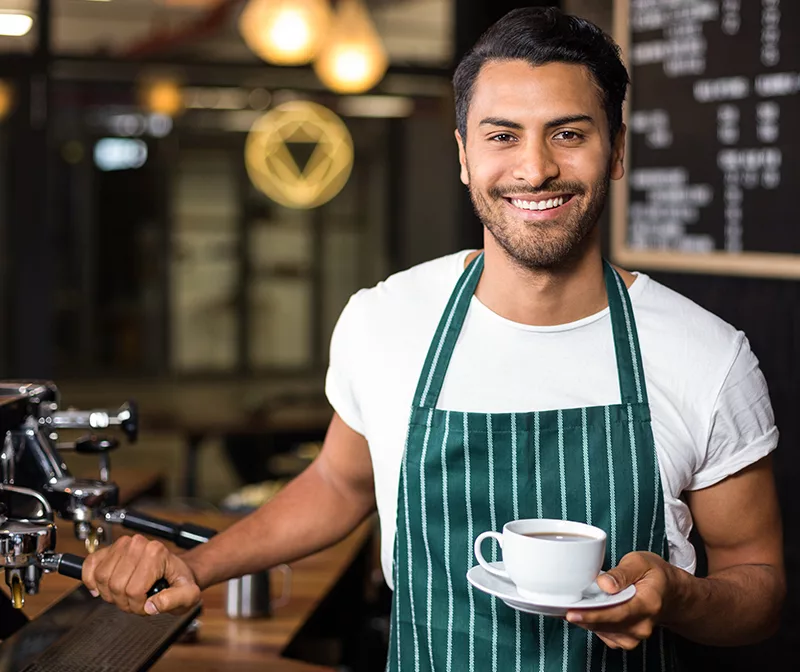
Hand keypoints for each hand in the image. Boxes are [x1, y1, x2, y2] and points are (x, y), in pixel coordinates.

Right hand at [82, 534, 201, 615]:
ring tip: (124, 595)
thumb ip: (174, 601)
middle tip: (135, 603)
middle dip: (124, 602)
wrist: (175, 570)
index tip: (147, 606)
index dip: (138, 606)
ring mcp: (123, 544)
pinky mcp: (110, 549)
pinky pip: (90, 564)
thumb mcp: (188, 595)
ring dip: (109, 594)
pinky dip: (90, 579)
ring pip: (101, 577)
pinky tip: (99, 588)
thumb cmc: (180, 581)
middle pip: (115, 585)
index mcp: (156, 553)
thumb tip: (151, 606)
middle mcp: (138, 544)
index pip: (134, 590)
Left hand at [565, 551, 679, 649]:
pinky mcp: (627, 639)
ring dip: (585, 619)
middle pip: (606, 625)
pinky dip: (591, 623)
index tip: (571, 613)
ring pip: (602, 631)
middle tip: (560, 605)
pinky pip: (604, 634)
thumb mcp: (641, 562)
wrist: (670, 593)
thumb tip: (604, 584)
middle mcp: (642, 625)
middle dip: (582, 616)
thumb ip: (622, 572)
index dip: (592, 614)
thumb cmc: (654, 574)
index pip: (617, 613)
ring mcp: (635, 635)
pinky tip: (584, 610)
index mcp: (648, 604)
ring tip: (572, 603)